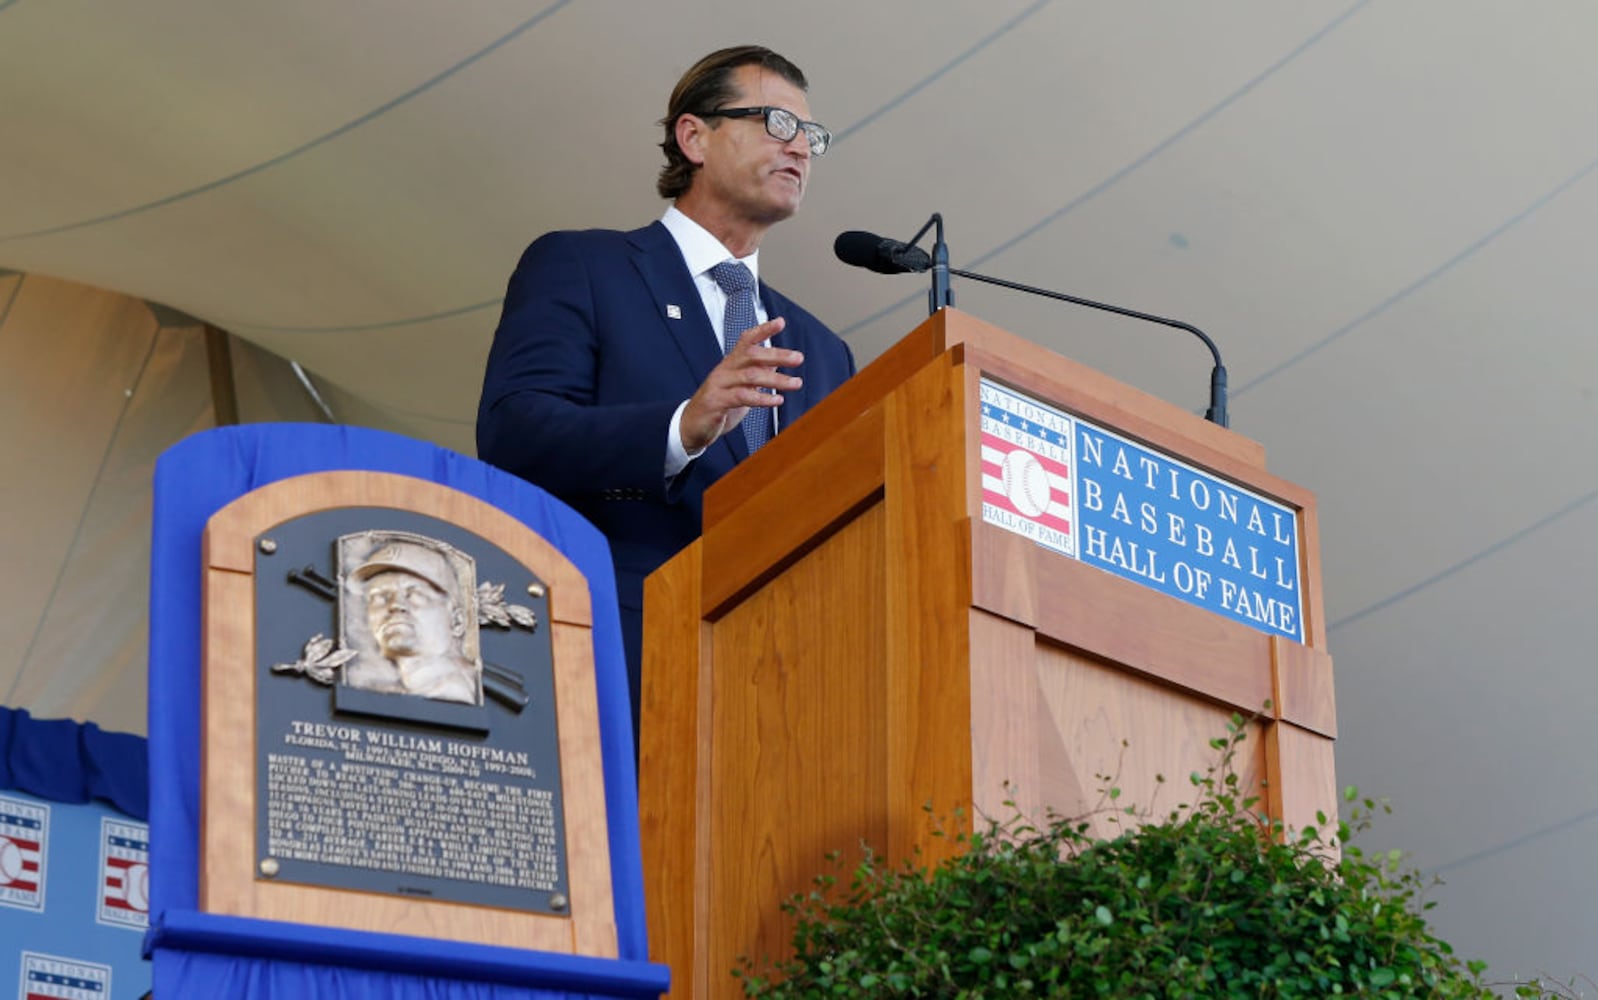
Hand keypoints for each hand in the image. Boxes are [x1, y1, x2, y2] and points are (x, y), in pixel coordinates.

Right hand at [680, 317, 803, 452]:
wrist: (692, 426)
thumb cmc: (718, 404)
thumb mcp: (741, 386)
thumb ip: (757, 372)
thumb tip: (777, 359)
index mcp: (731, 363)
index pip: (746, 340)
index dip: (763, 330)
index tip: (780, 322)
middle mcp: (724, 370)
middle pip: (751, 355)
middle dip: (777, 354)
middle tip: (798, 358)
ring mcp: (719, 385)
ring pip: (750, 376)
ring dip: (776, 379)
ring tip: (796, 383)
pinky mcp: (716, 402)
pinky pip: (742, 397)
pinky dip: (762, 398)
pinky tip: (777, 400)